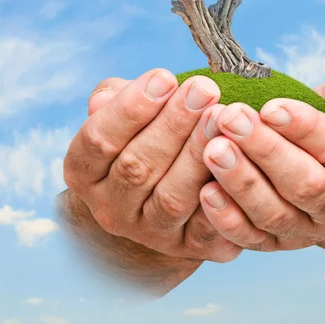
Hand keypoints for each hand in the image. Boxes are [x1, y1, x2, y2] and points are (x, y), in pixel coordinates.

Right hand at [63, 68, 241, 262]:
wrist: (159, 192)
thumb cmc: (141, 136)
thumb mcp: (121, 112)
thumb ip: (113, 100)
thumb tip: (110, 96)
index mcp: (86, 172)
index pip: (98, 140)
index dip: (131, 108)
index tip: (165, 76)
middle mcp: (111, 208)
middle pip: (137, 167)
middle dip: (173, 124)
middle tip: (204, 89)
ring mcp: (149, 232)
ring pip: (171, 198)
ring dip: (197, 155)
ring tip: (220, 116)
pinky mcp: (187, 248)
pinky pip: (205, 230)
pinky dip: (222, 199)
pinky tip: (238, 162)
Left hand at [198, 77, 324, 251]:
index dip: (305, 129)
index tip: (270, 107)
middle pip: (307, 185)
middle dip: (265, 150)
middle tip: (231, 118)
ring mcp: (312, 232)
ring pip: (276, 214)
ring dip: (242, 182)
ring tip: (213, 149)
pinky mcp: (278, 244)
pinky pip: (252, 239)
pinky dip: (227, 220)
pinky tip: (206, 191)